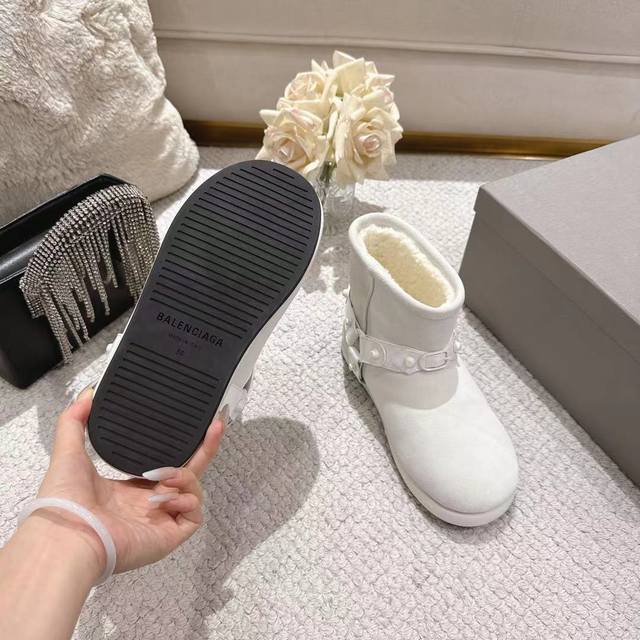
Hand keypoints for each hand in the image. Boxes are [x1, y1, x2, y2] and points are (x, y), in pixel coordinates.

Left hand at [32, 387, 223, 577]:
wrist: (70, 535)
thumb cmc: (65, 502)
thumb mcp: (69, 452)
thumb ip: (74, 420)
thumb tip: (87, 392)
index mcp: (131, 487)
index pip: (166, 462)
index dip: (181, 445)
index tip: (193, 424)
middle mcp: (150, 503)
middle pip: (190, 471)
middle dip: (206, 448)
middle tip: (216, 425)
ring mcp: (162, 520)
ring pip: (194, 489)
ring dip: (185, 476)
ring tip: (164, 478)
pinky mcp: (170, 535)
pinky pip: (194, 514)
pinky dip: (185, 500)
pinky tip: (164, 498)